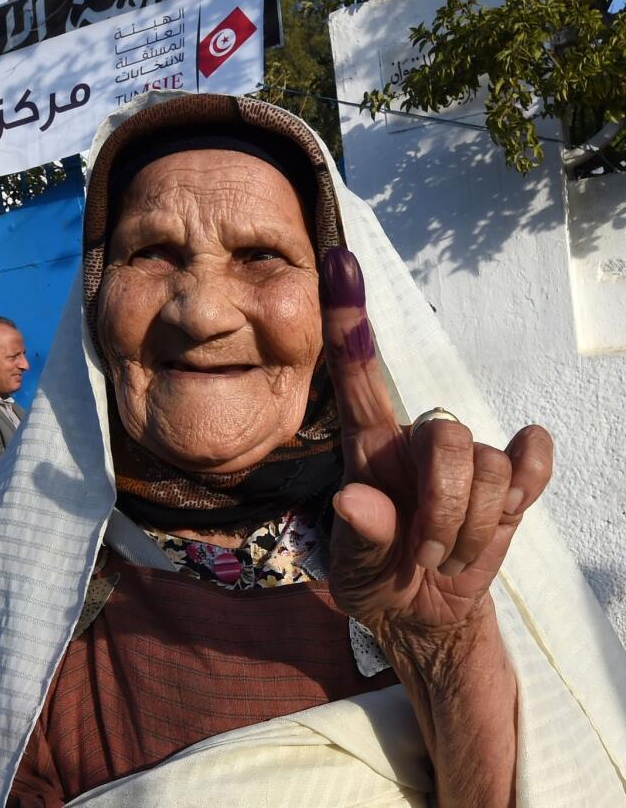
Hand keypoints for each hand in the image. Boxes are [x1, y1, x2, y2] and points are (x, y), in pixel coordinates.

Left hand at [319, 248, 553, 635]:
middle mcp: (415, 441)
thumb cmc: (375, 580)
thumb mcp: (353, 573)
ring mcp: (467, 457)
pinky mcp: (512, 479)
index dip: (349, 319)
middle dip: (446, 509)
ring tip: (449, 555)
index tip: (336, 258)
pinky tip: (505, 514)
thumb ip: (359, 539)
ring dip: (477, 528)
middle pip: (447, 437)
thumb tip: (357, 502)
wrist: (426, 613)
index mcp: (367, 449)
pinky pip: (534, 461)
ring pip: (492, 466)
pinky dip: (527, 491)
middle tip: (427, 556)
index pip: (357, 375)